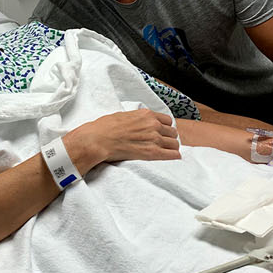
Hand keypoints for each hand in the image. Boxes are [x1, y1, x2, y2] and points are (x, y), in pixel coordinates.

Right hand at [66, 109, 180, 170]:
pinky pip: (173, 154)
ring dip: (171, 148)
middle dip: (169, 138)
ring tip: (166, 152)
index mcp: (146, 115)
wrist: (98, 140)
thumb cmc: (105, 128)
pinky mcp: (152, 152)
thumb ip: (136, 118)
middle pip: (172, 132)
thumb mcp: (123, 115)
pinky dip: (174, 156)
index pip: (167, 120)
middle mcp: (153, 125)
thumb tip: (137, 123)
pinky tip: (172, 158)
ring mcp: (154, 138)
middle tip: (163, 144)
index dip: (165, 127)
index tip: (162, 133)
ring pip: (174, 143)